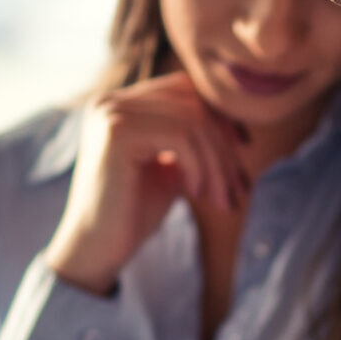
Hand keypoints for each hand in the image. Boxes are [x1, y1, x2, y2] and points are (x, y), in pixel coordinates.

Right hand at [43, 71, 249, 295]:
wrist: (96, 250)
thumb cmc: (133, 214)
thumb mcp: (170, 168)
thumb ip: (193, 142)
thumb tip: (238, 128)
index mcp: (121, 104)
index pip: (184, 90)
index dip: (220, 116)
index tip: (244, 147)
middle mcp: (111, 101)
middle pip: (192, 103)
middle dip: (224, 145)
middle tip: (239, 187)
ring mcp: (111, 113)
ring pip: (191, 120)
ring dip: (218, 163)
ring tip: (223, 199)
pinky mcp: (117, 132)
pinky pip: (181, 137)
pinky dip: (199, 166)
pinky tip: (196, 194)